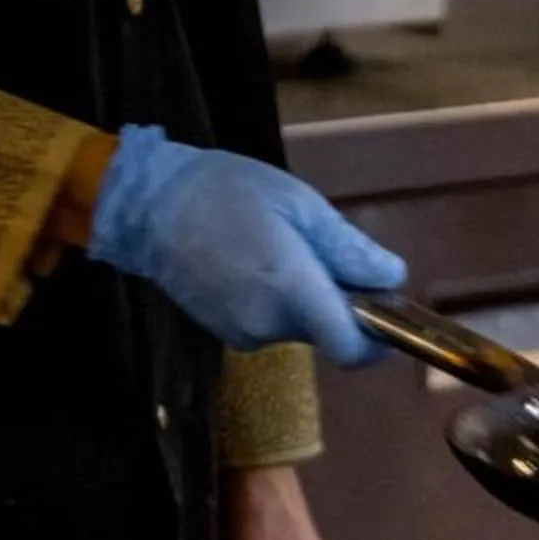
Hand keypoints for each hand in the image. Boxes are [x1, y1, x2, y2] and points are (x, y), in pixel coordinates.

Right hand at [84, 127, 405, 363]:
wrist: (148, 206)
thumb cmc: (226, 191)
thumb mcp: (300, 204)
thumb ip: (349, 249)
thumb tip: (391, 279)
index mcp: (292, 290)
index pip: (352, 348)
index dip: (379, 341)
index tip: (388, 316)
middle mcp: (269, 324)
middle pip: (328, 332)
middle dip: (338, 302)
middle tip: (322, 251)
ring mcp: (245, 334)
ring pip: (300, 328)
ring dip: (306, 298)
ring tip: (281, 248)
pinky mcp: (227, 334)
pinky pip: (272, 325)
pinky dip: (278, 302)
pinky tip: (255, 262)